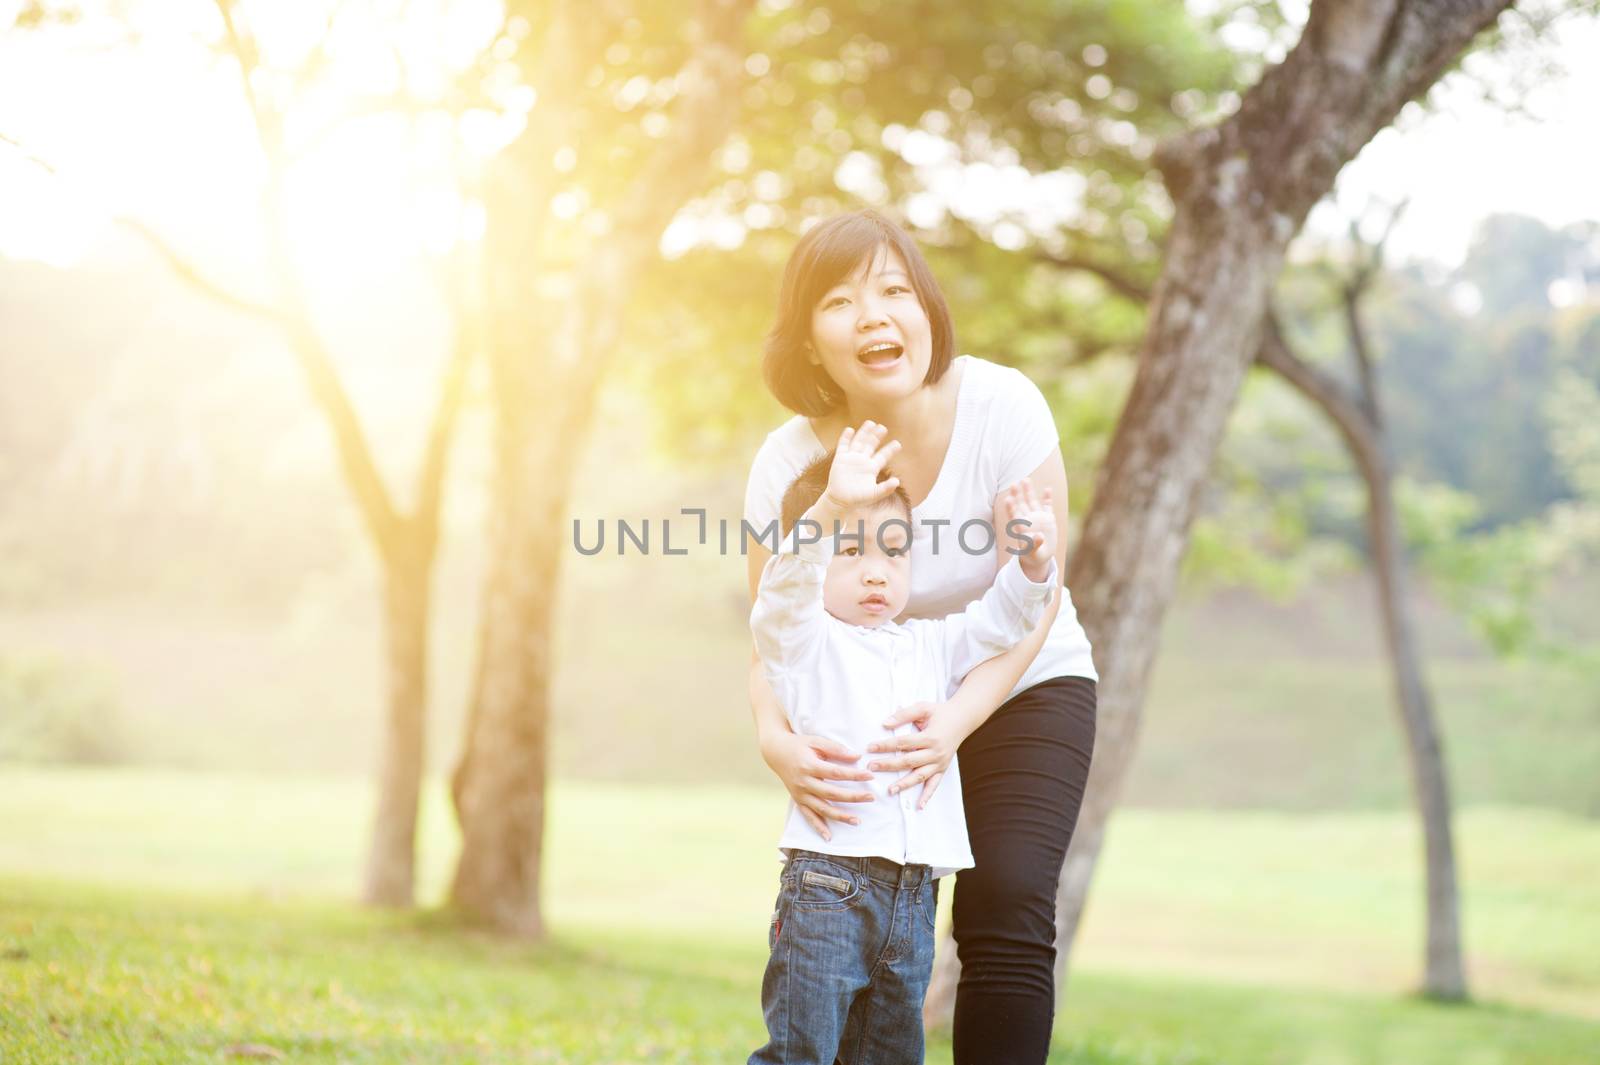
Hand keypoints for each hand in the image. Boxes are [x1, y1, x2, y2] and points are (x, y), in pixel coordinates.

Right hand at [760, 729, 875, 840]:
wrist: (776, 752)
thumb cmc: (799, 744)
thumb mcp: (816, 741)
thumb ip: (836, 749)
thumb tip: (856, 757)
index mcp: (809, 765)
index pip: (836, 773)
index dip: (854, 776)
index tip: (870, 776)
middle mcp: (804, 782)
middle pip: (832, 793)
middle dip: (853, 797)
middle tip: (871, 797)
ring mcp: (800, 794)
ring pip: (822, 808)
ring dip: (840, 816)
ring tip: (857, 821)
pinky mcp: (798, 800)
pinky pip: (808, 816)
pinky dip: (818, 827)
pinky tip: (829, 836)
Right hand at [824, 421, 901, 510]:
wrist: (840, 500)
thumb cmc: (858, 499)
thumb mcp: (874, 494)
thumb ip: (885, 489)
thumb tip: (897, 482)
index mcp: (872, 468)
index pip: (883, 456)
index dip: (890, 450)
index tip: (898, 444)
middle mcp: (863, 461)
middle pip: (871, 445)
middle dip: (877, 436)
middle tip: (883, 427)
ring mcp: (851, 458)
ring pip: (859, 442)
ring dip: (864, 432)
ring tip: (870, 423)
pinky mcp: (840, 459)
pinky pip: (843, 445)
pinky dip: (846, 438)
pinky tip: (850, 430)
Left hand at [865, 701, 959, 809]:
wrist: (963, 719)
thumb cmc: (940, 712)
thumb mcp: (923, 708)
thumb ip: (904, 715)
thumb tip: (885, 723)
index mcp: (930, 737)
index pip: (903, 743)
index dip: (886, 745)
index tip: (870, 747)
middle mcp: (935, 753)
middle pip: (909, 761)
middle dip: (889, 765)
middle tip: (871, 767)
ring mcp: (940, 763)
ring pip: (920, 776)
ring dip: (905, 784)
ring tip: (890, 790)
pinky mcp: (943, 769)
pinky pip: (935, 785)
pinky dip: (928, 796)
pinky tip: (919, 806)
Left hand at [1003, 476, 1056, 581]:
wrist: (1040, 554)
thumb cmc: (1032, 554)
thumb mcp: (1032, 552)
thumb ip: (1034, 544)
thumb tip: (1039, 537)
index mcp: (1020, 527)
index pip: (1013, 515)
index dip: (1010, 507)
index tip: (1007, 499)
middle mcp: (1028, 519)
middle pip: (1021, 504)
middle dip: (1017, 494)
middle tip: (1013, 483)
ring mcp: (1037, 517)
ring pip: (1032, 501)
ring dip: (1029, 491)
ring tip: (1025, 479)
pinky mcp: (1048, 517)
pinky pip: (1047, 505)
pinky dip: (1047, 498)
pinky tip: (1048, 489)